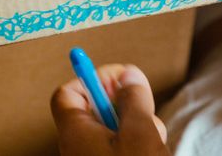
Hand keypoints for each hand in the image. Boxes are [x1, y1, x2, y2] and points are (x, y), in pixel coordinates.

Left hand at [51, 64, 169, 155]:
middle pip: (95, 110)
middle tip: (145, 112)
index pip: (68, 93)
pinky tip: (151, 152)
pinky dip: (135, 145)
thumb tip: (128, 74)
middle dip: (125, 106)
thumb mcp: (139, 133)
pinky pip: (117, 148)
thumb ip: (133, 99)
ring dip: (136, 129)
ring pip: (111, 131)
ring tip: (153, 142)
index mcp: (74, 132)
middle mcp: (76, 146)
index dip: (92, 79)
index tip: (120, 77)